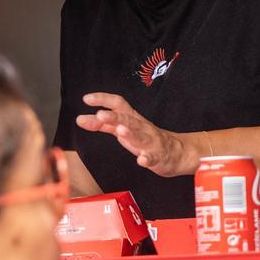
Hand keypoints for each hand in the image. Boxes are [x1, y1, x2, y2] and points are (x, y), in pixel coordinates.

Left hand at [75, 92, 195, 176]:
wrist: (177, 152)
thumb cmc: (145, 138)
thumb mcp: (123, 129)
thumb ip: (102, 125)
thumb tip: (81, 119)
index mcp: (132, 118)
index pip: (118, 104)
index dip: (103, 99)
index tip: (86, 99)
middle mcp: (141, 127)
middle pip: (128, 119)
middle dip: (114, 116)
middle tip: (100, 114)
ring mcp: (151, 142)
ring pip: (140, 136)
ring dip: (130, 133)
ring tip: (120, 130)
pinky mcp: (158, 157)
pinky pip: (153, 158)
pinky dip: (147, 159)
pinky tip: (141, 160)